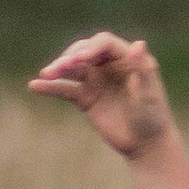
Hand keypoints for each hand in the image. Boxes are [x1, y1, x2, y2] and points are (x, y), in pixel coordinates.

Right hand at [27, 30, 171, 158]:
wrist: (145, 145)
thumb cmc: (153, 118)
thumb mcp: (149, 95)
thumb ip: (143, 71)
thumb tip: (138, 43)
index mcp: (127, 57)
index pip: (105, 44)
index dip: (92, 48)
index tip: (82, 59)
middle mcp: (109, 65)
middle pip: (84, 52)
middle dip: (72, 57)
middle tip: (63, 67)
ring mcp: (96, 80)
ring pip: (72, 69)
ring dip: (58, 69)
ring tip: (46, 73)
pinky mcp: (85, 97)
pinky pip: (65, 89)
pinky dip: (50, 87)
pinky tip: (35, 86)